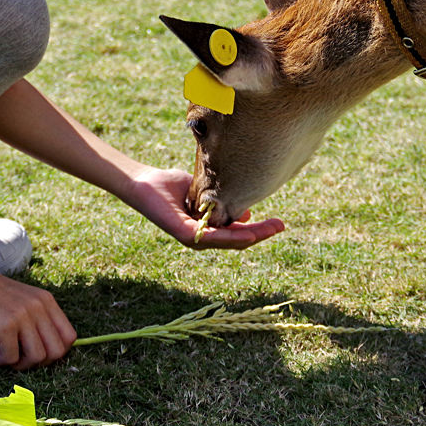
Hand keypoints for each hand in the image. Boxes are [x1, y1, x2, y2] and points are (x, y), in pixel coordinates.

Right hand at [0, 261, 75, 369]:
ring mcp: (23, 315)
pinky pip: (11, 358)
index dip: (55, 352)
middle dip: (37, 363)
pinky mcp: (5, 325)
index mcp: (46, 300)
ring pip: (36, 358)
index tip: (34, 353)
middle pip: (57, 352)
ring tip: (2, 354)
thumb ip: (37, 317)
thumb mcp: (21, 299)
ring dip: (18, 364)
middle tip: (18, 357)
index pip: (69, 337)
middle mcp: (39, 306)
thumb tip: (48, 353)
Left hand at [124, 166, 285, 248]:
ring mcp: (193, 238)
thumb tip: (246, 211)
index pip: (238, 234)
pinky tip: (247, 228)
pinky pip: (211, 237)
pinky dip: (231, 234)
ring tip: (270, 229)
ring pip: (228, 242)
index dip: (259, 230)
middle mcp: (202, 238)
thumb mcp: (204, 191)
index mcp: (207, 230)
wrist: (144, 182)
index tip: (279, 223)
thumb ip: (223, 200)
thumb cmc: (169, 185)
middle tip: (281, 226)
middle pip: (238, 241)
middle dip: (262, 234)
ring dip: (252, 236)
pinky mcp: (184, 233)